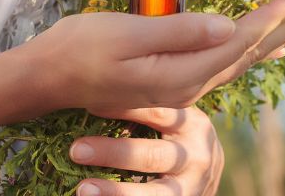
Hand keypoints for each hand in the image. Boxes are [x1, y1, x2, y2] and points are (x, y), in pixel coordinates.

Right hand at [23, 0, 284, 111]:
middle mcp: (189, 85)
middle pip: (250, 52)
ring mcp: (184, 84)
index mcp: (180, 75)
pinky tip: (266, 41)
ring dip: (277, 36)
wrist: (48, 78)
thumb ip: (178, 31)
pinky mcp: (176, 78)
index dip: (271, 19)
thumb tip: (228, 26)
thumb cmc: (79, 50)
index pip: (238, 42)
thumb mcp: (125, 35)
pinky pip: (226, 60)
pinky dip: (252, 45)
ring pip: (242, 57)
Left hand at [70, 107, 221, 195]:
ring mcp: (191, 186)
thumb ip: (150, 112)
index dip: (123, 109)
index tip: (90, 106)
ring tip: (84, 189)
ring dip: (117, 191)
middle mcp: (196, 155)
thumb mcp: (176, 121)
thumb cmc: (181, 140)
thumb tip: (95, 98)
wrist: (207, 177)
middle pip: (153, 155)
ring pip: (154, 192)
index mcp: (192, 124)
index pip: (158, 112)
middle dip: (114, 152)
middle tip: (77, 150)